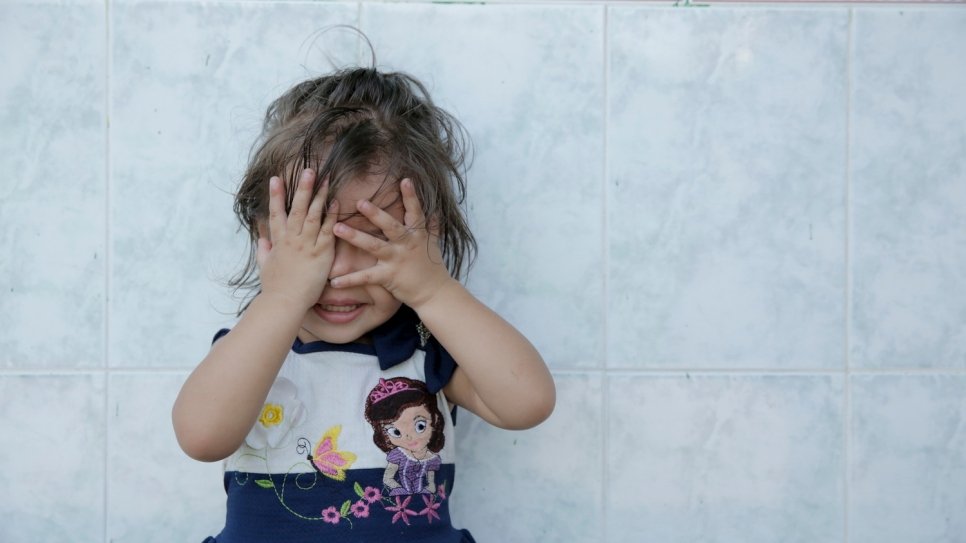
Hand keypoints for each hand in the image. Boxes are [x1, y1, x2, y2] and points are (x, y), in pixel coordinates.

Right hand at [256, 169, 338, 309]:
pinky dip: (331, 216)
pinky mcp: (321, 253)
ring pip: (313, 215)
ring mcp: (307, 245)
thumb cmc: (274, 288)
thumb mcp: (264, 266)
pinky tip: (336, 203)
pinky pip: (328, 231)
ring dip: (319, 196)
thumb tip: (262, 240)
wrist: (284, 302)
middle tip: (308, 170)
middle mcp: (292, 239)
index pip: (276, 213)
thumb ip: (264, 251)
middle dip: (302, 188)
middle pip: (297, 208)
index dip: (276, 196)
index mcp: (278, 241)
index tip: (276, 178)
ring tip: (325, 179)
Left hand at [329, 178, 454, 308]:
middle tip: (358, 202)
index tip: (405, 180)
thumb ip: (432, 226)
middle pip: (390, 226)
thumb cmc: (433, 267)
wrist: (434, 293)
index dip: (411, 196)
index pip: (415, 212)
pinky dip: (349, 280)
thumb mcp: (434, 243)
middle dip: (375, 214)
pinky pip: (366, 277)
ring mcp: (396, 260)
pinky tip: (334, 280)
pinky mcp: (388, 277)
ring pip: (373, 246)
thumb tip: (435, 210)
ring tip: (336, 228)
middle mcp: (406, 244)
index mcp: (417, 234)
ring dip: (354, 236)